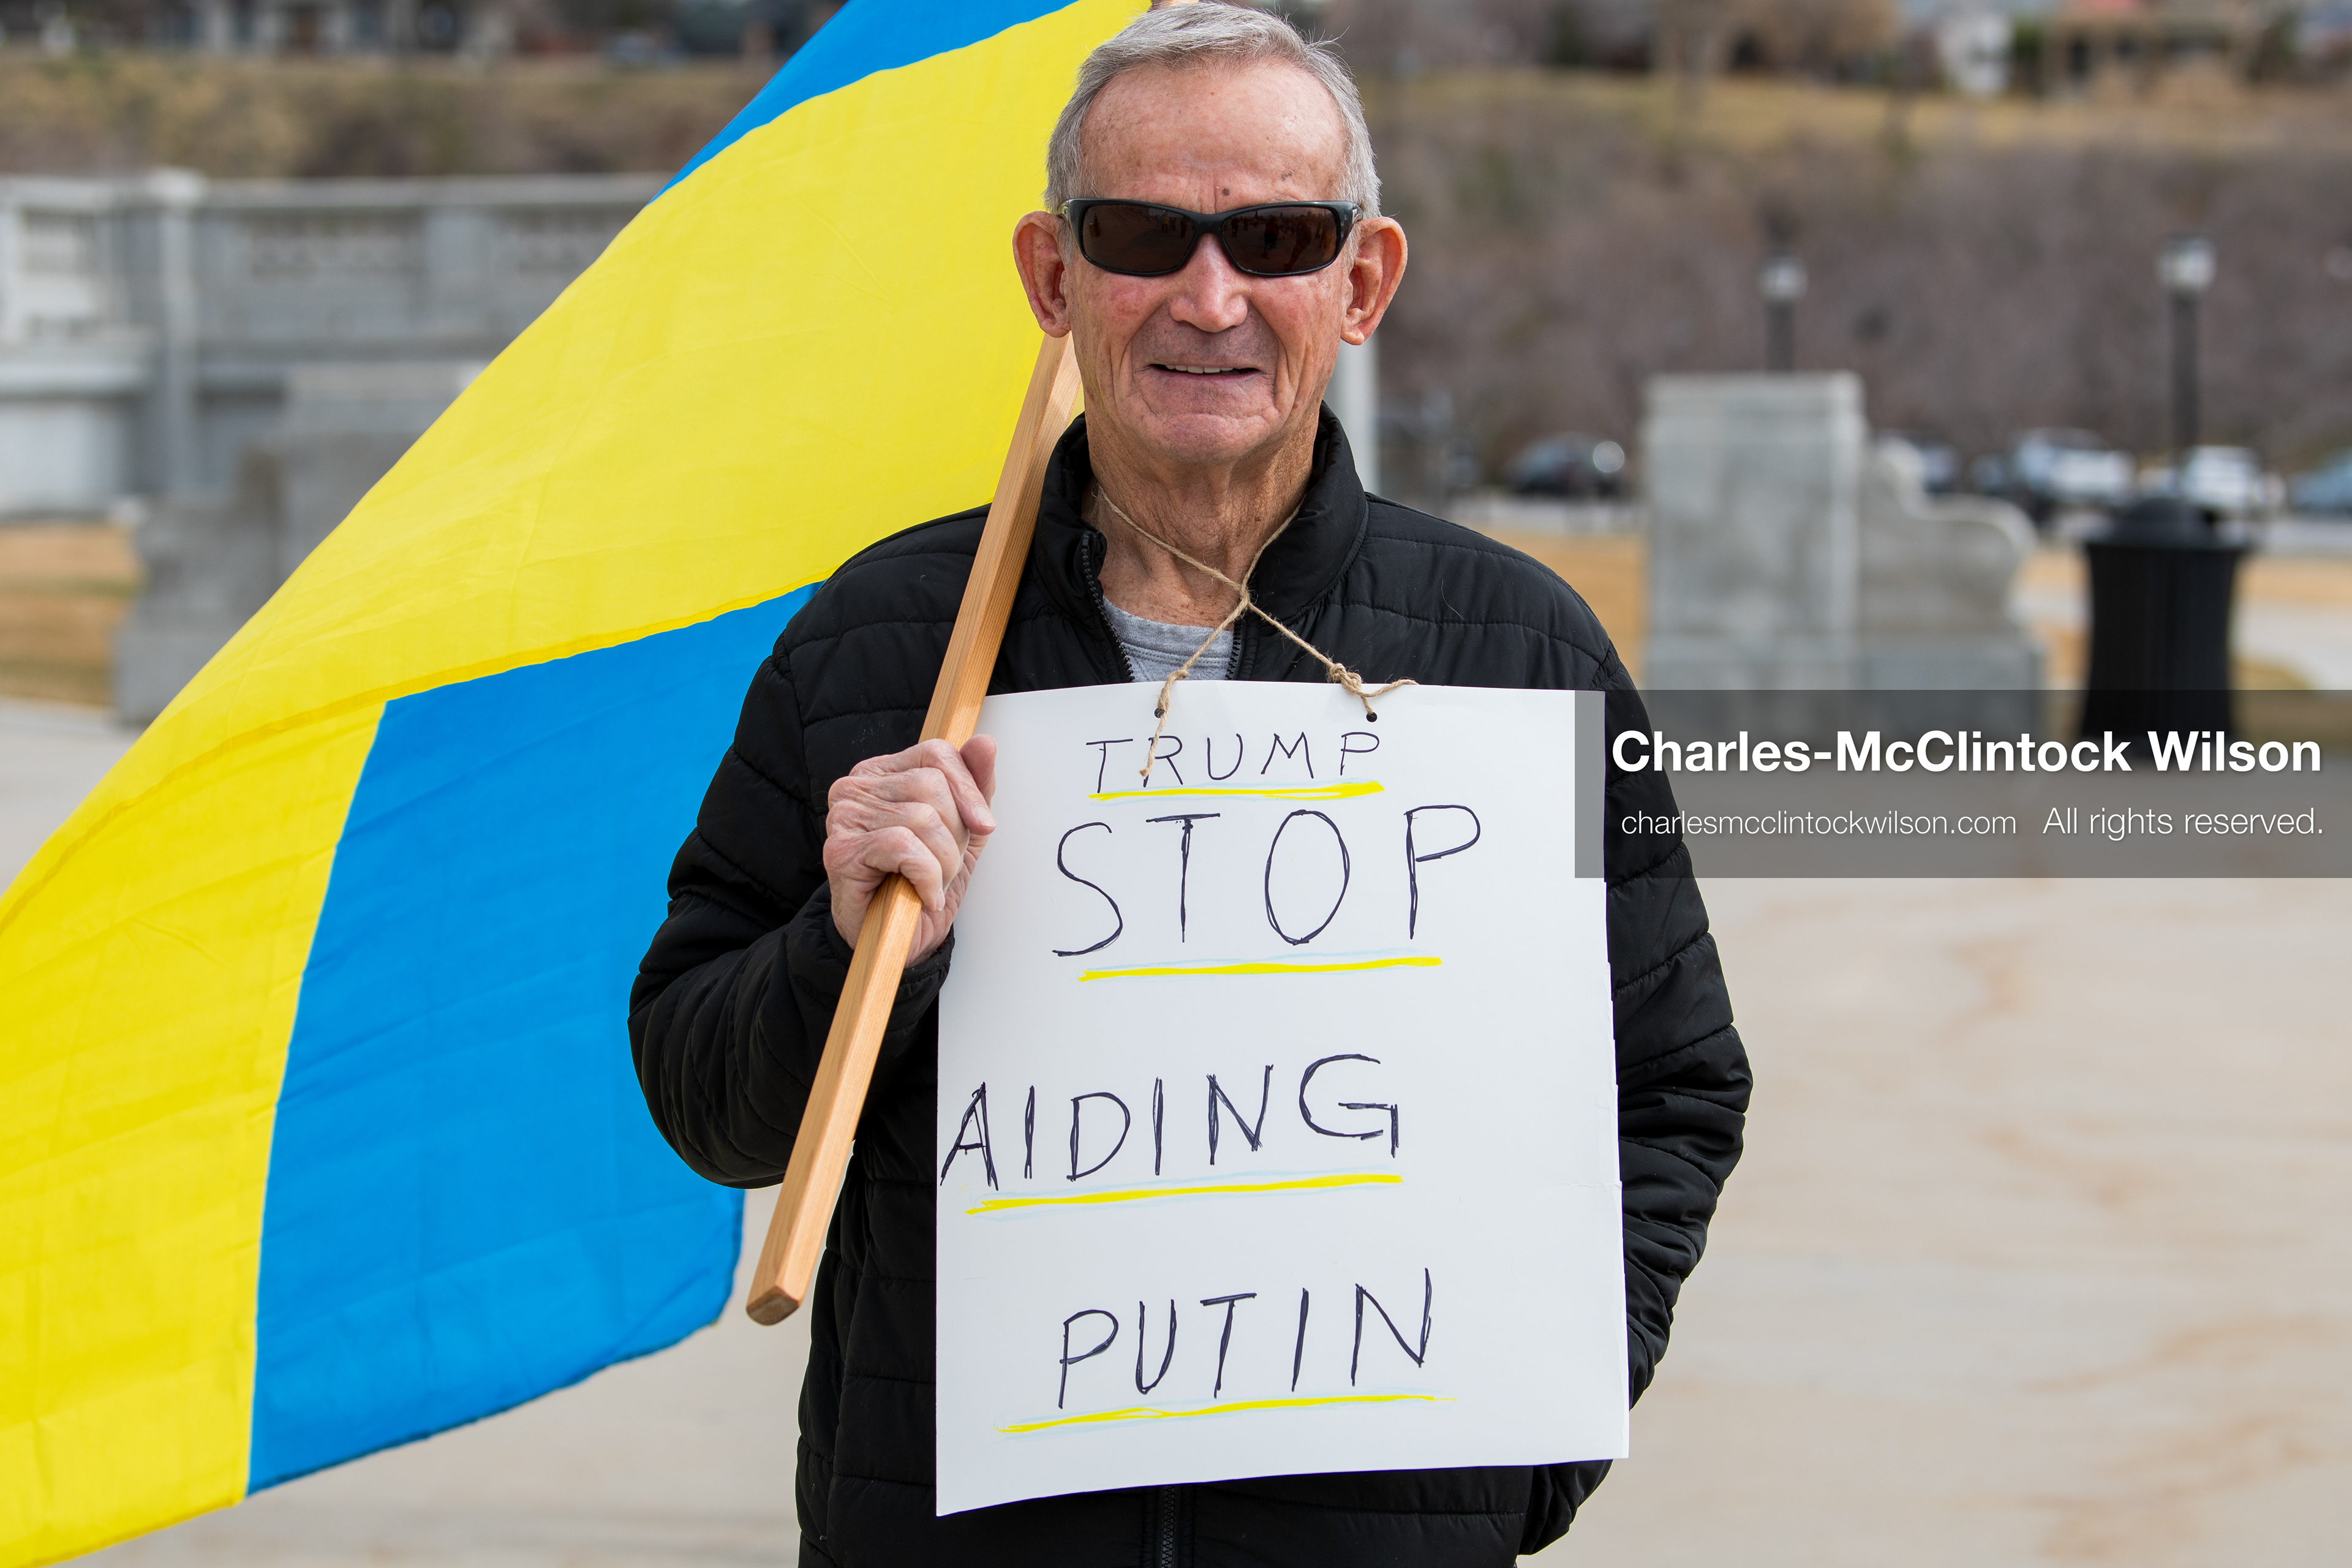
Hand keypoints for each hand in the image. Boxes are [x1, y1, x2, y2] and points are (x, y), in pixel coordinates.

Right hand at [823, 736, 998, 961]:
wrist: (898, 940)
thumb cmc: (923, 883)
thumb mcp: (962, 832)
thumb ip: (974, 786)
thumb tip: (984, 743)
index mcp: (883, 772)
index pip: (936, 752)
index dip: (968, 790)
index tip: (983, 826)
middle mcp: (856, 787)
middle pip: (931, 785)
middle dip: (954, 834)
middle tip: (943, 866)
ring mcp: (844, 817)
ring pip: (922, 817)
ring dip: (943, 862)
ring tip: (932, 883)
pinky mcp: (841, 850)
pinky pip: (904, 846)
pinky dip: (926, 877)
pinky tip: (922, 894)